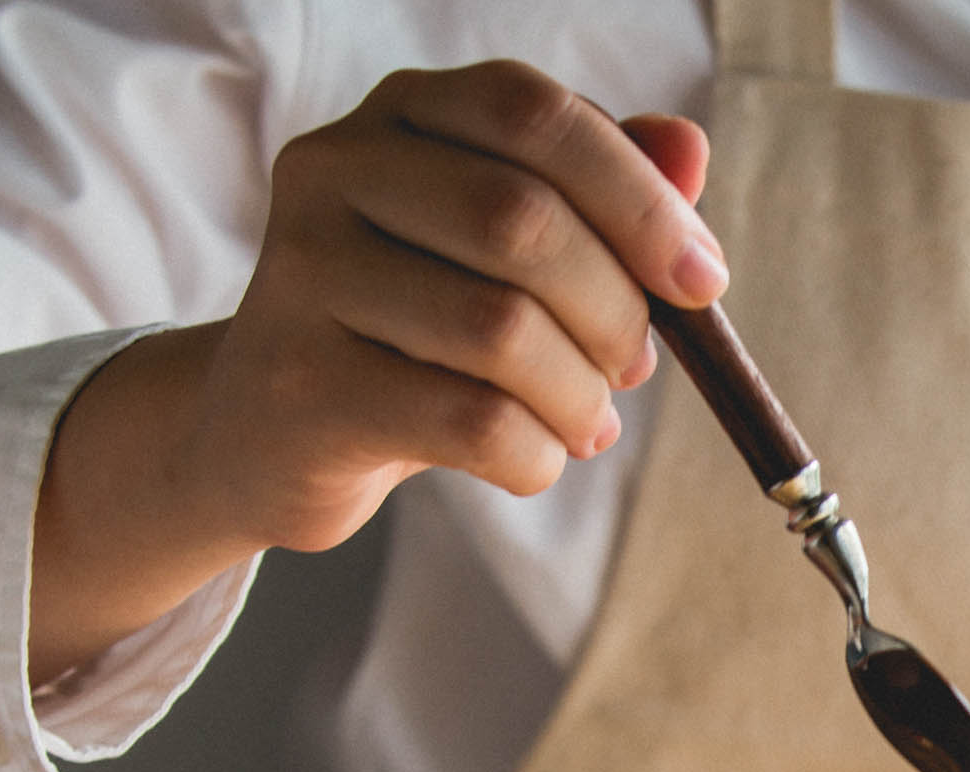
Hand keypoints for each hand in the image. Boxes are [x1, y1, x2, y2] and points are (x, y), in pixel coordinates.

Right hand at [29, 65, 724, 679]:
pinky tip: (534, 460)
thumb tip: (690, 150)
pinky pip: (467, 423)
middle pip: (522, 221)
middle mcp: (333, 170)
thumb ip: (597, 193)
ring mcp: (302, 276)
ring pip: (499, 330)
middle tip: (635, 368)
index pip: (532, 113)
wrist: (268, 433)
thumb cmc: (413, 330)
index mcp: (399, 114)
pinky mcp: (300, 386)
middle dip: (614, 310)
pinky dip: (534, 456)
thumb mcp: (504, 253)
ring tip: (586, 422)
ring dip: (579, 396)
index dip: (637, 195)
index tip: (701, 282)